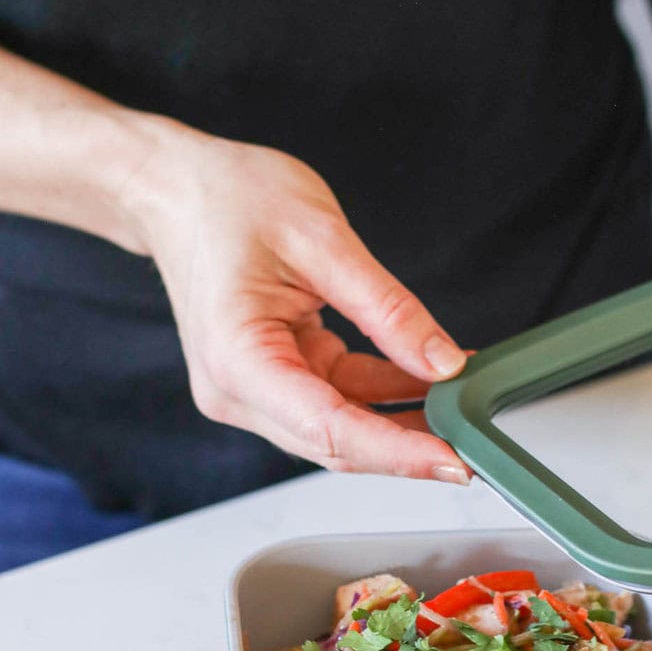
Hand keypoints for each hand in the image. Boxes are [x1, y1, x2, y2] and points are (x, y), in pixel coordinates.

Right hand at [128, 132, 471, 479]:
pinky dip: (383, 394)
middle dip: (408, 447)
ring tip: (463, 404)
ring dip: (401, 421)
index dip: (398, 453)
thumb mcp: (322, 239)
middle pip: (336, 443)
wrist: (174, 187)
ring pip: (341, 428)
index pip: (330, 429)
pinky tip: (430, 381)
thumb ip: (388, 308)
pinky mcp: (270, 377)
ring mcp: (251, 390)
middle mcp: (237, 391)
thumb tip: (444, 361)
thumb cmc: (225, 199)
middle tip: (477, 446)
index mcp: (238, 360)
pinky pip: (336, 400)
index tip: (454, 463)